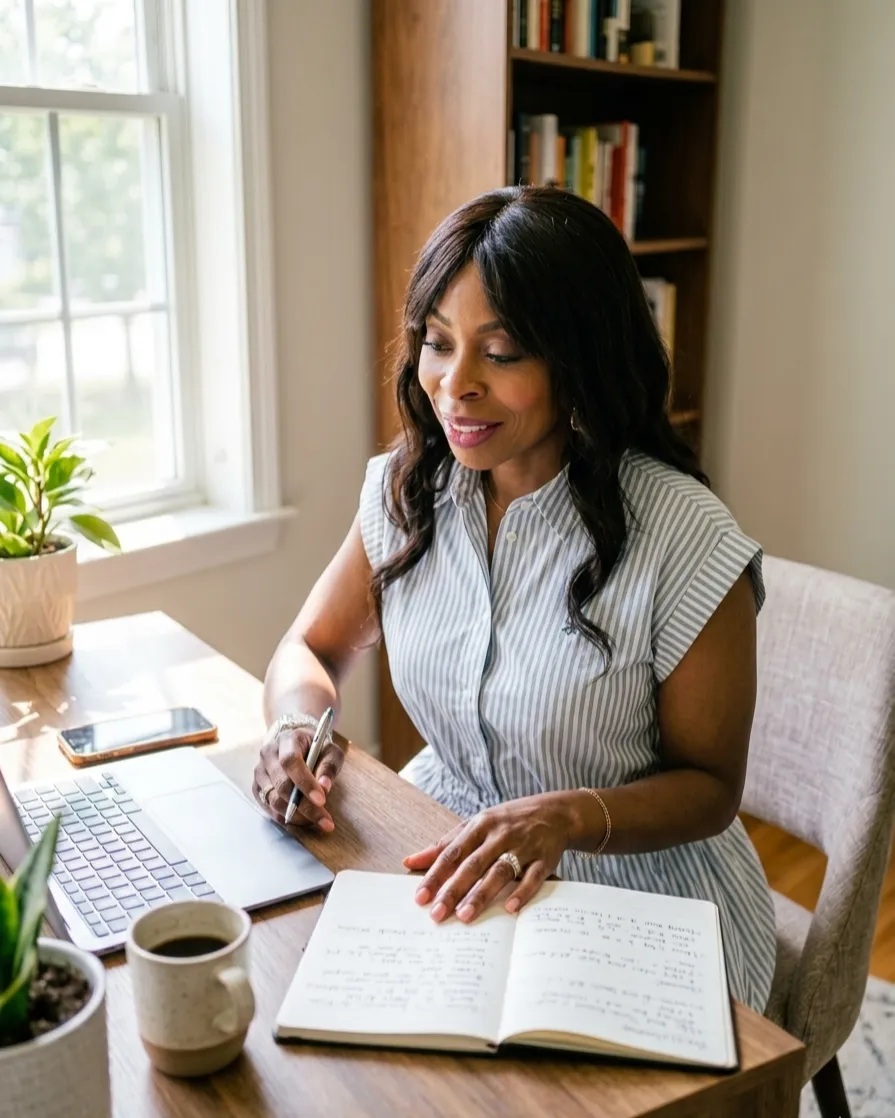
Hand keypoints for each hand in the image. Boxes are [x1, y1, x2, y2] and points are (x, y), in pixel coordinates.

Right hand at [252, 722, 343, 831]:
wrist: (296, 746)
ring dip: (296, 815)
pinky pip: (269, 808)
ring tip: (317, 821)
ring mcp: (260, 772)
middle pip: (282, 785)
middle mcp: (268, 755)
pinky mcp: (257, 787)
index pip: (290, 761)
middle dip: (305, 806)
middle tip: (325, 820)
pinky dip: (286, 818)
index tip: (321, 800)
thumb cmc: (316, 748)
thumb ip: (329, 766)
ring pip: (273, 800)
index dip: (305, 782)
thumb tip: (324, 787)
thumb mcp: (330, 751)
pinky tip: (303, 821)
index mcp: (287, 740)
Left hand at [402, 792, 578, 922]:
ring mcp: (523, 846)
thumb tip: (410, 861)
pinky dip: (522, 892)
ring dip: (482, 893)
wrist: (556, 812)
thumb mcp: (475, 825)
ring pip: (500, 871)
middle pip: (473, 864)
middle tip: (437, 914)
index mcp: (480, 825)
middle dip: (453, 889)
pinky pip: (533, 877)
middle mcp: (500, 835)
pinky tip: (510, 908)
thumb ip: (445, 844)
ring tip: (465, 915)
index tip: (420, 897)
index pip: (452, 852)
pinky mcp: (545, 859)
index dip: (435, 874)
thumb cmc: (508, 821)